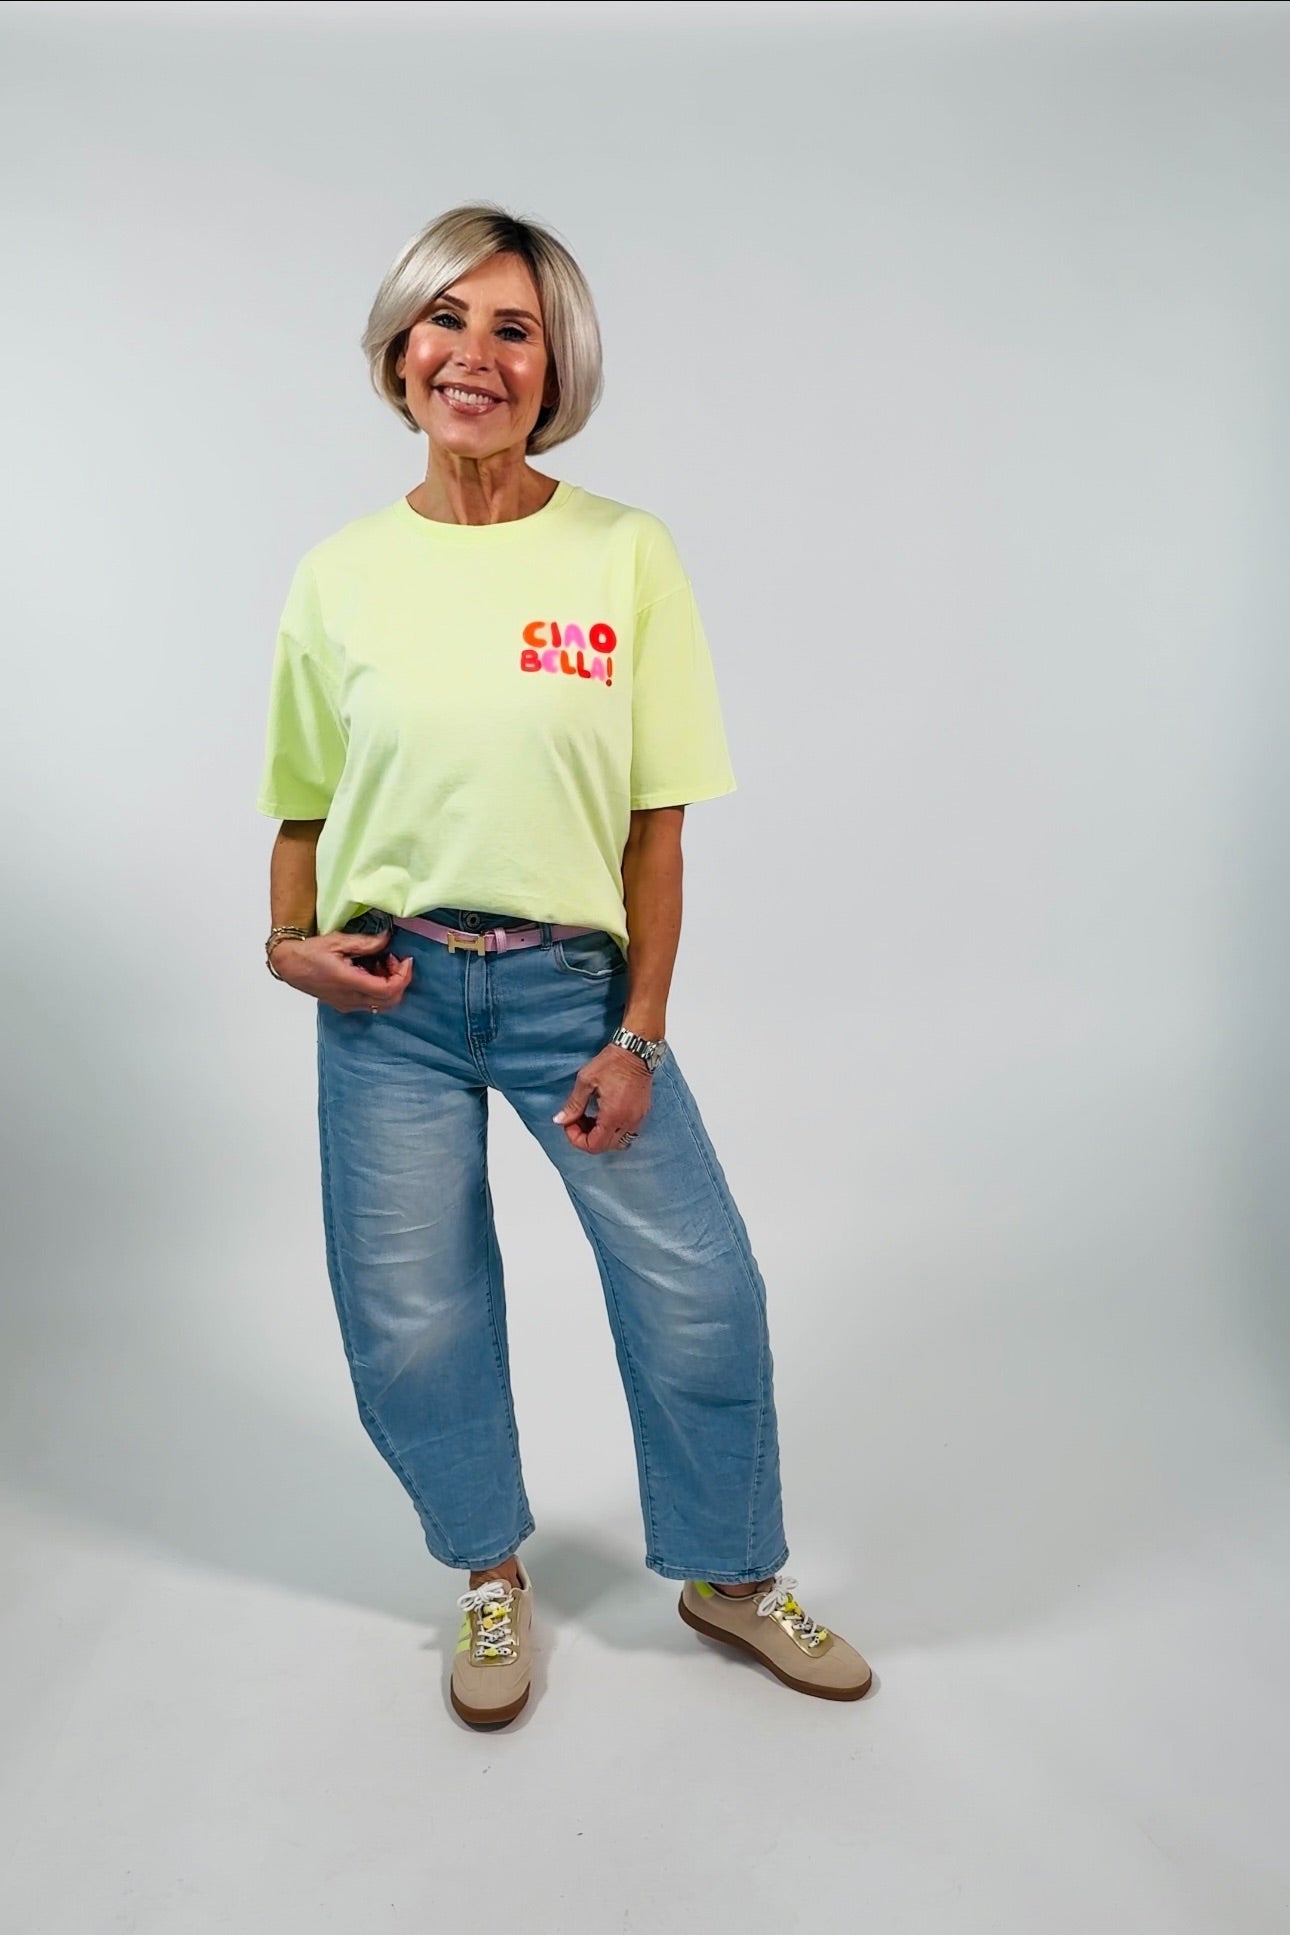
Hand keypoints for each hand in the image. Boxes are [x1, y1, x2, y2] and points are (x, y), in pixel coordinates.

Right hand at [270, 927, 412, 1012]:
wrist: (288, 965)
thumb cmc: (310, 951)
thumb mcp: (339, 941)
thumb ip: (366, 942)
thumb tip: (387, 938)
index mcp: (350, 982)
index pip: (388, 990)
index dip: (403, 976)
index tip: (406, 959)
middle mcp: (350, 999)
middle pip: (390, 1001)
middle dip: (399, 980)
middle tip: (392, 959)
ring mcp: (347, 1005)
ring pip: (382, 1004)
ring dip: (389, 985)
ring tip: (379, 962)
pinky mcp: (344, 1005)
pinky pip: (371, 1003)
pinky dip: (378, 989)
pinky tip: (369, 971)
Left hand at [553, 1043, 652, 1153]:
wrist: (636, 1051)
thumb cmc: (613, 1062)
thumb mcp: (586, 1081)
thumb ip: (573, 1104)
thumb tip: (560, 1120)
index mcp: (613, 1115)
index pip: (593, 1145)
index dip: (577, 1139)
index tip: (569, 1124)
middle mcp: (628, 1121)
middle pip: (604, 1146)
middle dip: (587, 1137)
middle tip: (577, 1120)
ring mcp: (637, 1118)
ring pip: (617, 1142)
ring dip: (601, 1135)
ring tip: (591, 1118)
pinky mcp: (642, 1113)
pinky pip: (627, 1132)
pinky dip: (613, 1129)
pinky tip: (604, 1114)